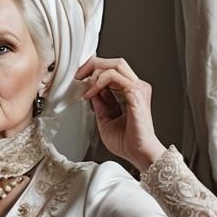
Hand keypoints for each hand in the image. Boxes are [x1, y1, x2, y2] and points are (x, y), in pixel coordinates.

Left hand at [75, 56, 165, 170]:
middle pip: (115, 63)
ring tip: (83, 84)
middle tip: (77, 75)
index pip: (113, 71)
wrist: (138, 153)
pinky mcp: (136, 93)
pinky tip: (90, 93)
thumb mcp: (105, 119)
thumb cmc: (127, 142)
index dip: (94, 71)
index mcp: (131, 91)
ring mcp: (138, 88)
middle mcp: (136, 87)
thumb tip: (90, 91)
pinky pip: (114, 77)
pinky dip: (99, 82)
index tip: (79, 79)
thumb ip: (100, 104)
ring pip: (115, 65)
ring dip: (95, 72)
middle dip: (93, 65)